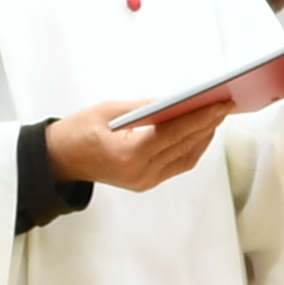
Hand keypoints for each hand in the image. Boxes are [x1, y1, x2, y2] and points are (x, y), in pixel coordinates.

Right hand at [44, 96, 226, 193]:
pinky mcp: (145, 183)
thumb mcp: (109, 110)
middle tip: (225, 105)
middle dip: (207, 124)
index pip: (176, 133)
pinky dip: (191, 148)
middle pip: (185, 145)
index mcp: (130, 154)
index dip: (202, 117)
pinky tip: (200, 132)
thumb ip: (146, 107)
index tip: (222, 104)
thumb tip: (179, 101)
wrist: (58, 159)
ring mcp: (144, 181)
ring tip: (217, 116)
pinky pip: (177, 165)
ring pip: (186, 158)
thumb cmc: (78, 131)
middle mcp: (141, 172)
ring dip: (203, 137)